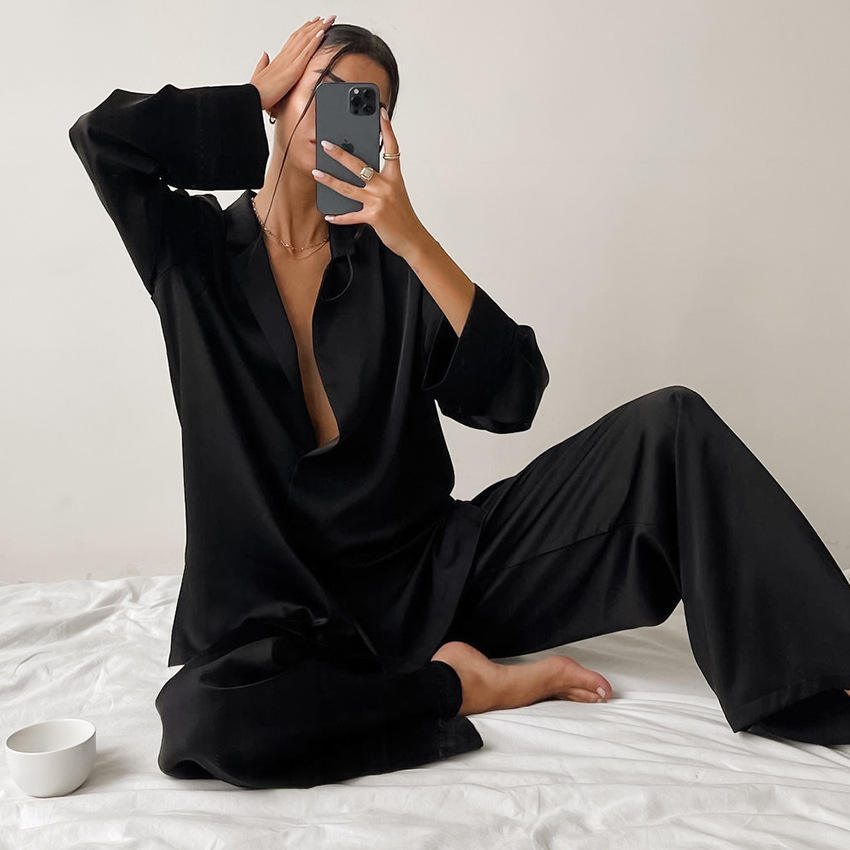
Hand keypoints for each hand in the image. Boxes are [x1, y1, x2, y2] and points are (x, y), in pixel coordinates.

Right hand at [249, 14, 336, 113]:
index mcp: (279, 58)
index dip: (304, 30)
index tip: (312, 22)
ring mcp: (289, 61)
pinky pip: (307, 52)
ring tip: (328, 20)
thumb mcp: (260, 74)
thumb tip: (265, 54)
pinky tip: (322, 33)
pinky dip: (315, 41)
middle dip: (315, 25)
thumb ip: (263, 63)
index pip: (294, 39)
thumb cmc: (257, 90)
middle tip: (325, 17)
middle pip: (302, 35)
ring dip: (318, 28)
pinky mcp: (293, 69)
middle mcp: (285, 56)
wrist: (253, 97)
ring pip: (306, 39)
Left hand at [312, 107, 425, 257]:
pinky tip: (329, 214)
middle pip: (359, 165)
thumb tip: (361, 175)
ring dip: (330, 180)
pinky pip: (351, 215)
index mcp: (394, 178)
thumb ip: (381, 182)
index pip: (392, 148)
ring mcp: (379, 201)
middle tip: (326, 144)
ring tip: (317, 173)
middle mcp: (386, 186)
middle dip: (340, 154)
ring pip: (348, 188)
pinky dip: (339, 217)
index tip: (381, 113)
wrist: (413, 239)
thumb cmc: (404, 217)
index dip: (387, 129)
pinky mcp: (373, 217)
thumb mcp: (397, 194)